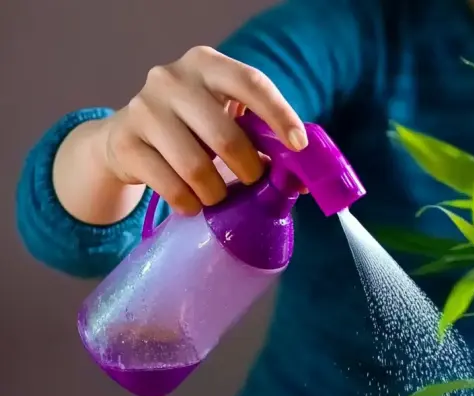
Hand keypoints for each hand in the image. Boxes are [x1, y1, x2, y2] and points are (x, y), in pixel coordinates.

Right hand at [99, 46, 306, 215]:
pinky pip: (171, 186)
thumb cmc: (192, 128)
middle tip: (252, 180)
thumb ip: (259, 138)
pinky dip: (189, 203)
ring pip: (196, 167)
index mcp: (207, 65)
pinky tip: (192, 203)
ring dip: (216, 193)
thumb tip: (300, 183)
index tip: (298, 146)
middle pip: (226, 136)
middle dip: (248, 169)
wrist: (127, 136)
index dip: (279, 115)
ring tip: (218, 196)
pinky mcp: (125, 142)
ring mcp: (143, 108)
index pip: (252, 83)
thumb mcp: (224, 118)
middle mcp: (172, 79)